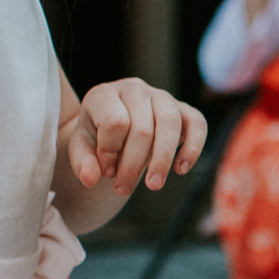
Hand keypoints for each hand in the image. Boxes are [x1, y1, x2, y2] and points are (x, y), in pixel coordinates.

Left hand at [66, 78, 207, 194]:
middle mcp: (134, 89)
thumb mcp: (82, 149)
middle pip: (142, 129)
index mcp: (104, 94)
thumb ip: (82, 162)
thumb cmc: (97, 138)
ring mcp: (161, 96)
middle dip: (133, 165)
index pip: (114, 123)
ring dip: (162, 160)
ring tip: (153, 185)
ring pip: (170, 123)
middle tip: (123, 189)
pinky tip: (181, 169)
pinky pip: (197, 123)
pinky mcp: (183, 108)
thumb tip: (91, 179)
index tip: (106, 170)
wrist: (116, 129)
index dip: (110, 152)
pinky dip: (193, 147)